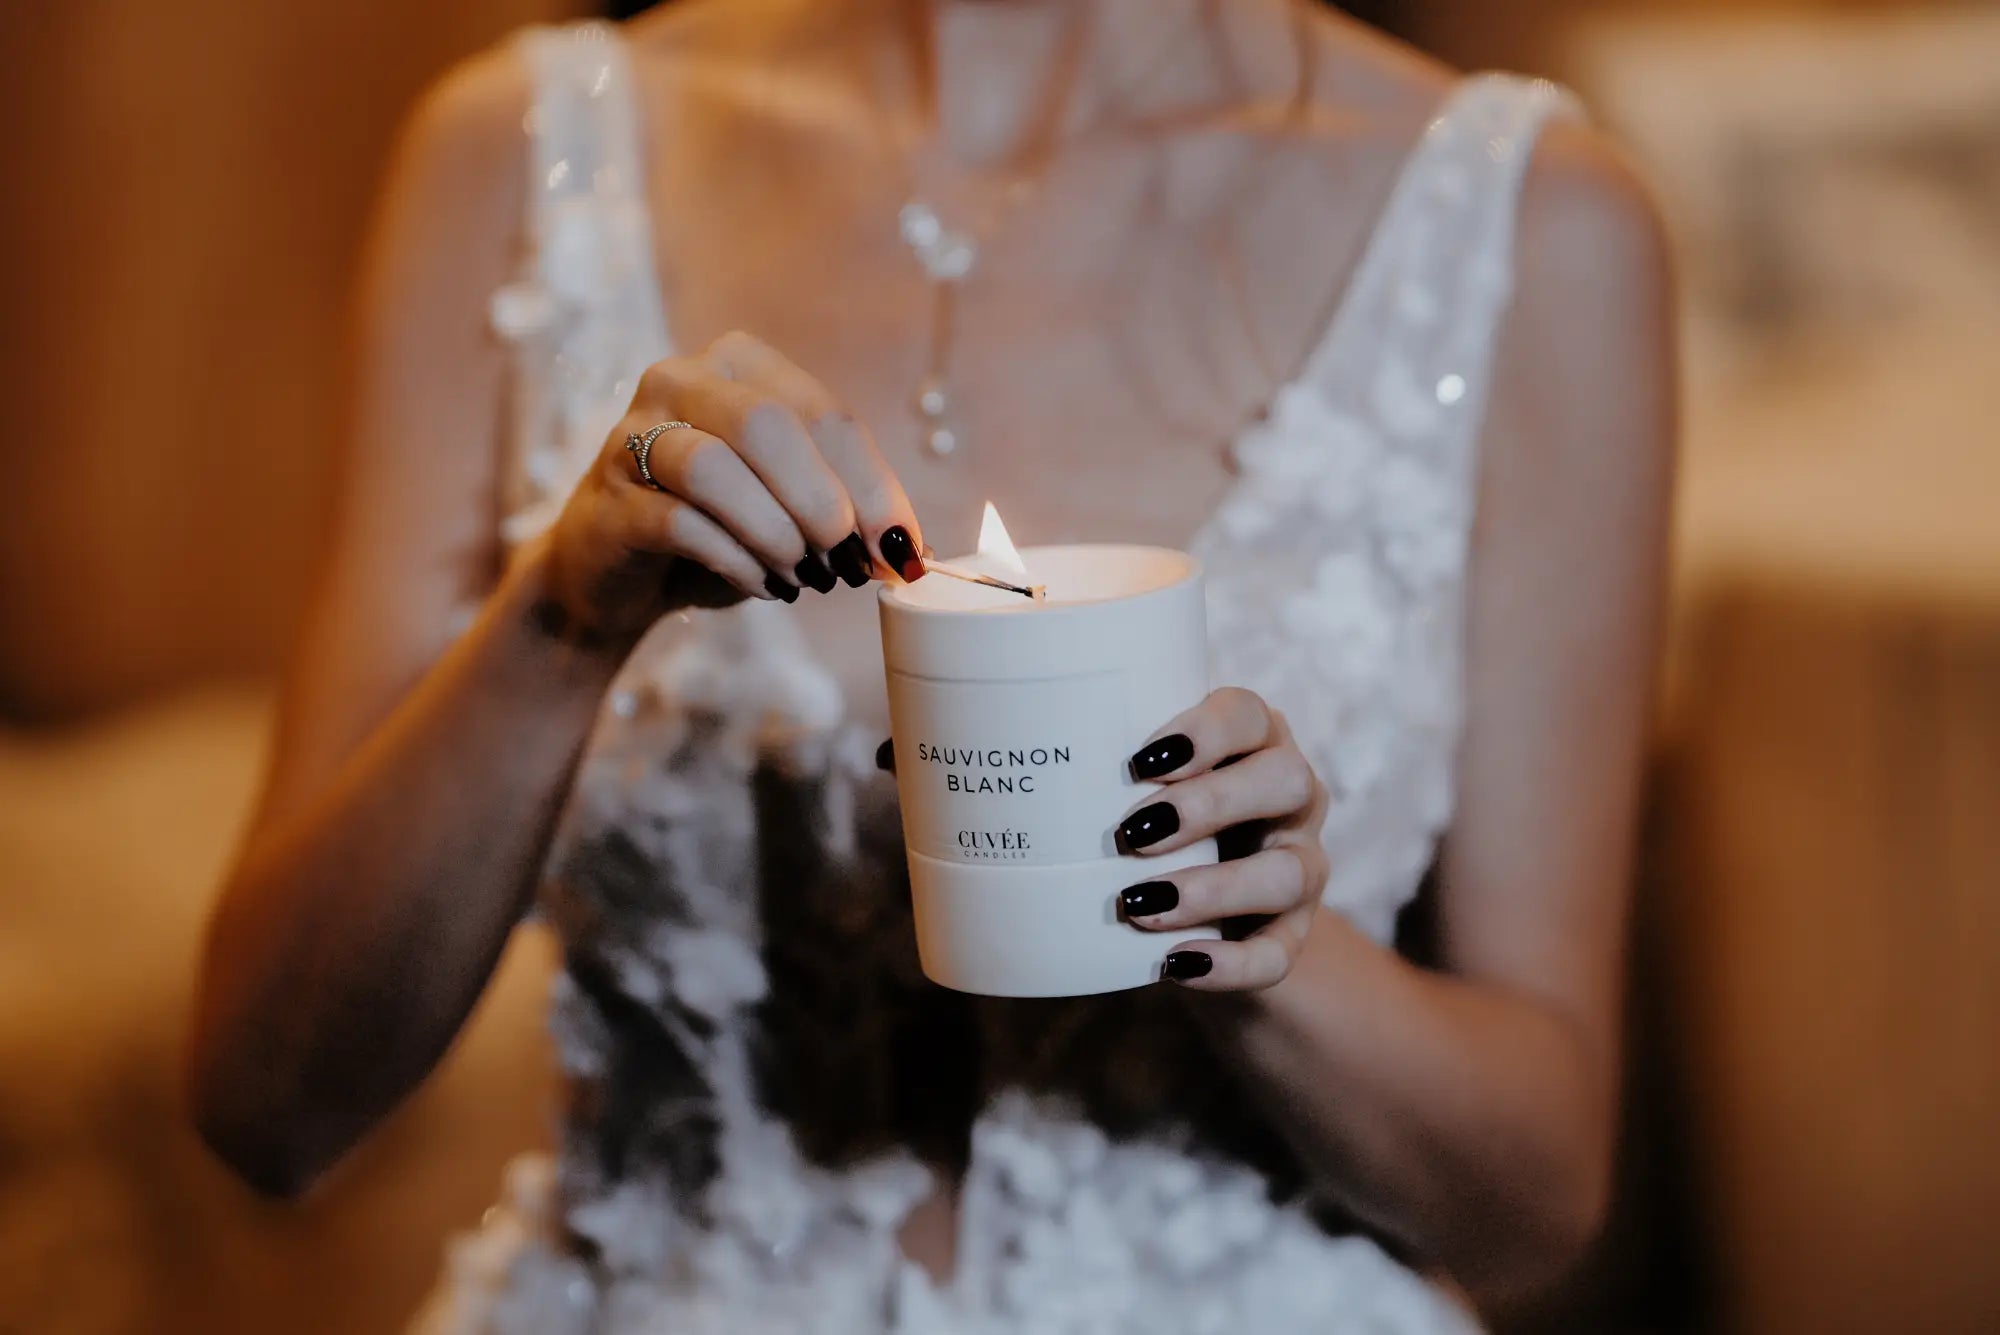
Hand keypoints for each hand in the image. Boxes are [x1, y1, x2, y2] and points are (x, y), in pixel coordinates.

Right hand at [542, 331, 926, 645]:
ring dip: (775, 532)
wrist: (615, 575)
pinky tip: (765, 585)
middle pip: (768, 425)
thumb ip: (849, 516)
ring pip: (714, 467)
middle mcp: (682, 381)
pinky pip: (679, 523)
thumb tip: (913, 554)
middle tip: (848, 562)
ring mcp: (633, 435)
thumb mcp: (792, 511)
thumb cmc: (718, 531)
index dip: (874, 487)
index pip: (825, 416)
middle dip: (822, 501)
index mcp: (742, 366)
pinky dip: (736, 561)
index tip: (902, 551)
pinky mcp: (609, 498)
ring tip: (804, 576)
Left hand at [1115, 687, 1329, 990]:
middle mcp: (1292, 798)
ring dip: (1214, 889)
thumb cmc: (1155, 825)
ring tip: (1140, 904)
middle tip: (1132, 833)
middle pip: (1286, 780)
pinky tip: (1176, 965)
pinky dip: (1231, 964)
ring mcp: (1302, 865)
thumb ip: (1100, 777)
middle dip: (1210, 804)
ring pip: (1290, 872)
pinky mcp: (1294, 934)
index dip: (1204, 731)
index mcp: (1254, 743)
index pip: (1248, 715)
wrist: (1207, 911)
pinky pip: (1279, 953)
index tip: (1139, 760)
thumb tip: (992, 791)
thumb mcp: (1140, 788)